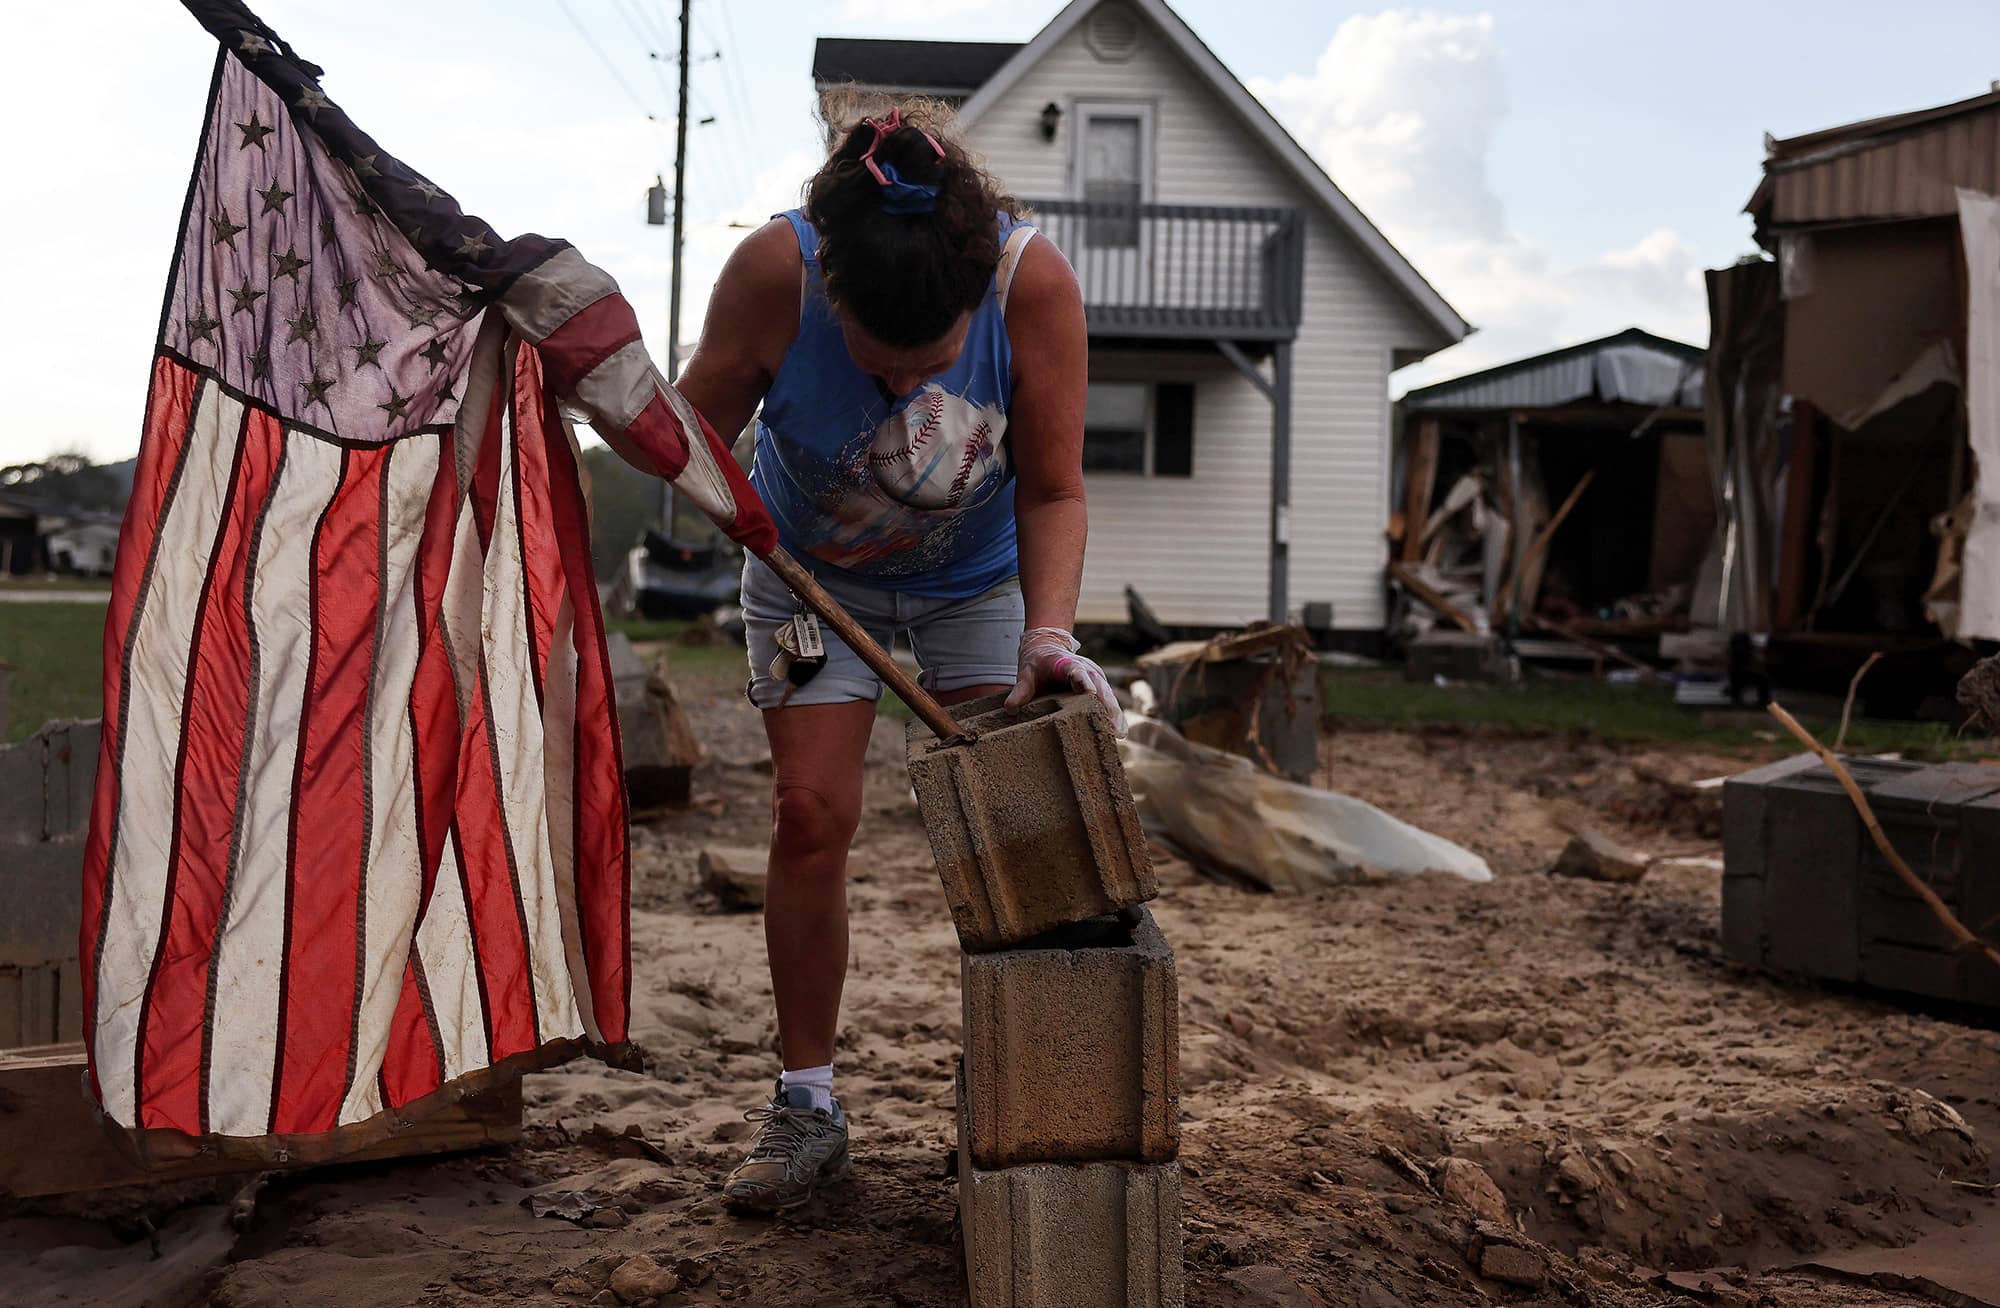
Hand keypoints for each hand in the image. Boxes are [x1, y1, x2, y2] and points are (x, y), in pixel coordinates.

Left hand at [1004, 626, 1127, 734]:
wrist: (1047, 647)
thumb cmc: (1037, 662)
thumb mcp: (1026, 673)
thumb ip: (1021, 690)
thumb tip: (1010, 709)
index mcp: (1068, 663)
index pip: (1077, 672)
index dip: (1084, 682)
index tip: (1090, 693)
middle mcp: (1087, 669)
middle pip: (1100, 688)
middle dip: (1107, 707)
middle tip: (1112, 729)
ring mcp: (1096, 678)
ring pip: (1109, 696)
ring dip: (1114, 714)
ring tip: (1118, 735)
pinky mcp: (1099, 686)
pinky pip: (1109, 700)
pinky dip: (1113, 715)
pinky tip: (1117, 733)